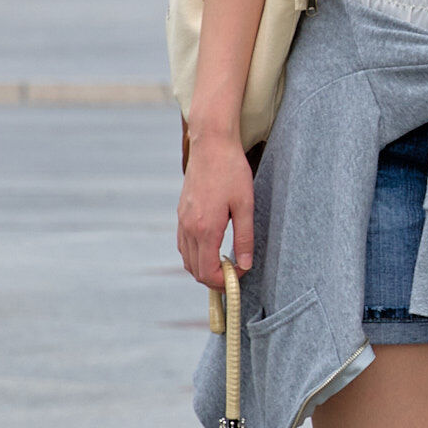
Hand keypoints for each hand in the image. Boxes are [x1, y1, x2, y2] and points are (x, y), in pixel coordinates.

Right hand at [178, 129, 255, 288]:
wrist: (211, 145)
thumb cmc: (232, 172)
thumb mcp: (246, 205)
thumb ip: (245, 238)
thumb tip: (246, 265)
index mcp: (205, 228)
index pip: (207, 272)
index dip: (224, 282)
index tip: (240, 275)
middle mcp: (189, 228)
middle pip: (195, 270)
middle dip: (214, 279)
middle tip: (235, 274)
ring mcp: (182, 221)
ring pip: (187, 259)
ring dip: (204, 268)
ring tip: (226, 263)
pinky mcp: (181, 213)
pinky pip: (184, 244)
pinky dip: (196, 255)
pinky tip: (212, 249)